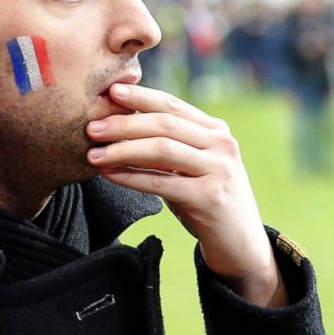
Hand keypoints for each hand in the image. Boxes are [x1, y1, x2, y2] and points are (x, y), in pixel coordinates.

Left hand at [86, 83, 287, 306]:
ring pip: (162, 150)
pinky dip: (131, 178)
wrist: (241, 244)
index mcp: (216, 130)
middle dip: (124, 123)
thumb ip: (169, 144)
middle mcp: (221, 145)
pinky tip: (109, 175)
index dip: (140, 96)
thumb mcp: (192, 165)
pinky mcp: (210, 198)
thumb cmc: (206, 199)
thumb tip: (119, 124)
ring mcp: (219, 170)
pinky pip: (161, 183)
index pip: (172, 105)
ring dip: (123, 150)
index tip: (111, 91)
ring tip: (93, 154)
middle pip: (164, 124)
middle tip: (92, 127)